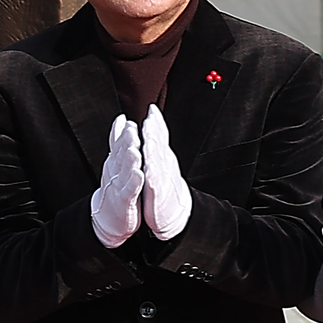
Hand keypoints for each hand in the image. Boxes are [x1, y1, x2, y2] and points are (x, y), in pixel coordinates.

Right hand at [90, 116, 146, 249]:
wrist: (108, 216)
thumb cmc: (115, 185)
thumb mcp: (116, 160)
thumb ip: (118, 140)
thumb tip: (121, 119)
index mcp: (116, 161)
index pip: (120, 145)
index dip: (125, 135)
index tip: (131, 124)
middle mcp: (116, 171)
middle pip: (121, 155)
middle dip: (127, 144)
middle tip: (132, 132)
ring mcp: (119, 186)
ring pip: (125, 171)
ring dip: (130, 161)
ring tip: (135, 151)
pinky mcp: (124, 201)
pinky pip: (129, 190)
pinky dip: (134, 182)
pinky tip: (139, 175)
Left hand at [136, 106, 192, 241]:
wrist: (175, 212)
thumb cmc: (164, 184)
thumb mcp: (160, 161)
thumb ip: (156, 142)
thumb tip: (152, 122)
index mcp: (162, 157)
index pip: (160, 137)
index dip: (157, 124)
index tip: (152, 110)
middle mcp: (164, 166)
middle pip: (160, 147)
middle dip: (154, 133)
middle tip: (149, 121)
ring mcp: (162, 180)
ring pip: (158, 164)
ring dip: (153, 153)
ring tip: (148, 142)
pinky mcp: (158, 195)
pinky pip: (155, 185)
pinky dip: (152, 178)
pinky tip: (147, 171)